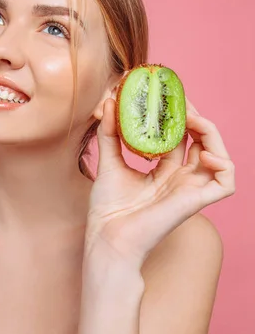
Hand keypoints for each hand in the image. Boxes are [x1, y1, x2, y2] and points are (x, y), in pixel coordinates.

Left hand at [85, 97, 234, 265]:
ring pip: (217, 155)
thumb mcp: (108, 162)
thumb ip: (110, 133)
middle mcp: (180, 179)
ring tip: (192, 118)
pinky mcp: (196, 202)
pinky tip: (202, 152)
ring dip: (210, 133)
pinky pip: (226, 182)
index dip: (177, 116)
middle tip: (179, 100)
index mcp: (162, 171)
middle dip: (194, 117)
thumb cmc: (107, 208)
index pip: (179, 137)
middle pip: (199, 141)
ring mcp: (190, 190)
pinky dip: (223, 164)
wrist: (107, 237)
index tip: (167, 96)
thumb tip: (109, 102)